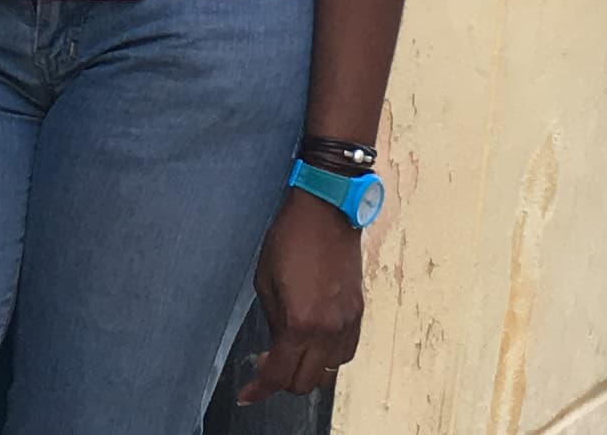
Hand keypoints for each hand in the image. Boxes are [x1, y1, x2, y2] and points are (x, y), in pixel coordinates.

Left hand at [237, 191, 364, 404]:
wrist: (326, 211)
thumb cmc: (290, 238)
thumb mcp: (265, 283)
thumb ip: (273, 322)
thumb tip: (276, 346)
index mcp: (300, 323)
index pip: (279, 374)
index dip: (260, 390)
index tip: (248, 394)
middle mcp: (328, 330)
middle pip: (305, 383)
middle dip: (282, 381)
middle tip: (267, 363)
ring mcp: (347, 323)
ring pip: (329, 372)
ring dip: (308, 369)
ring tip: (292, 351)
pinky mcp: (358, 313)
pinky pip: (346, 352)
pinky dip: (328, 356)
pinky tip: (314, 341)